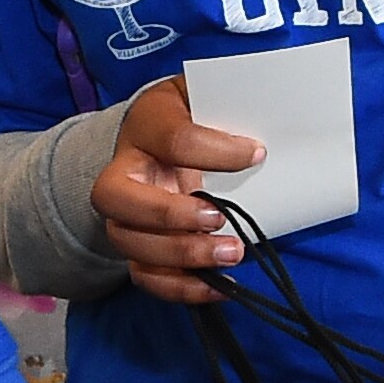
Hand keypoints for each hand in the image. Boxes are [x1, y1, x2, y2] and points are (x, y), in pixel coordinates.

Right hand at [86, 79, 260, 305]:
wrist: (157, 138)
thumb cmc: (190, 116)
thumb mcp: (205, 94)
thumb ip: (228, 102)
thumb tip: (266, 123)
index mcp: (145, 125)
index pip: (172, 138)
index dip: (215, 150)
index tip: (257, 153)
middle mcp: (122, 171)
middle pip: (117, 198)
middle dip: (169, 215)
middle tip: (219, 218)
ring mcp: (124, 214)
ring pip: (129, 244)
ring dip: (181, 255)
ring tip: (232, 253)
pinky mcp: (137, 246)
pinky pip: (145, 276)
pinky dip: (182, 288)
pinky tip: (220, 285)